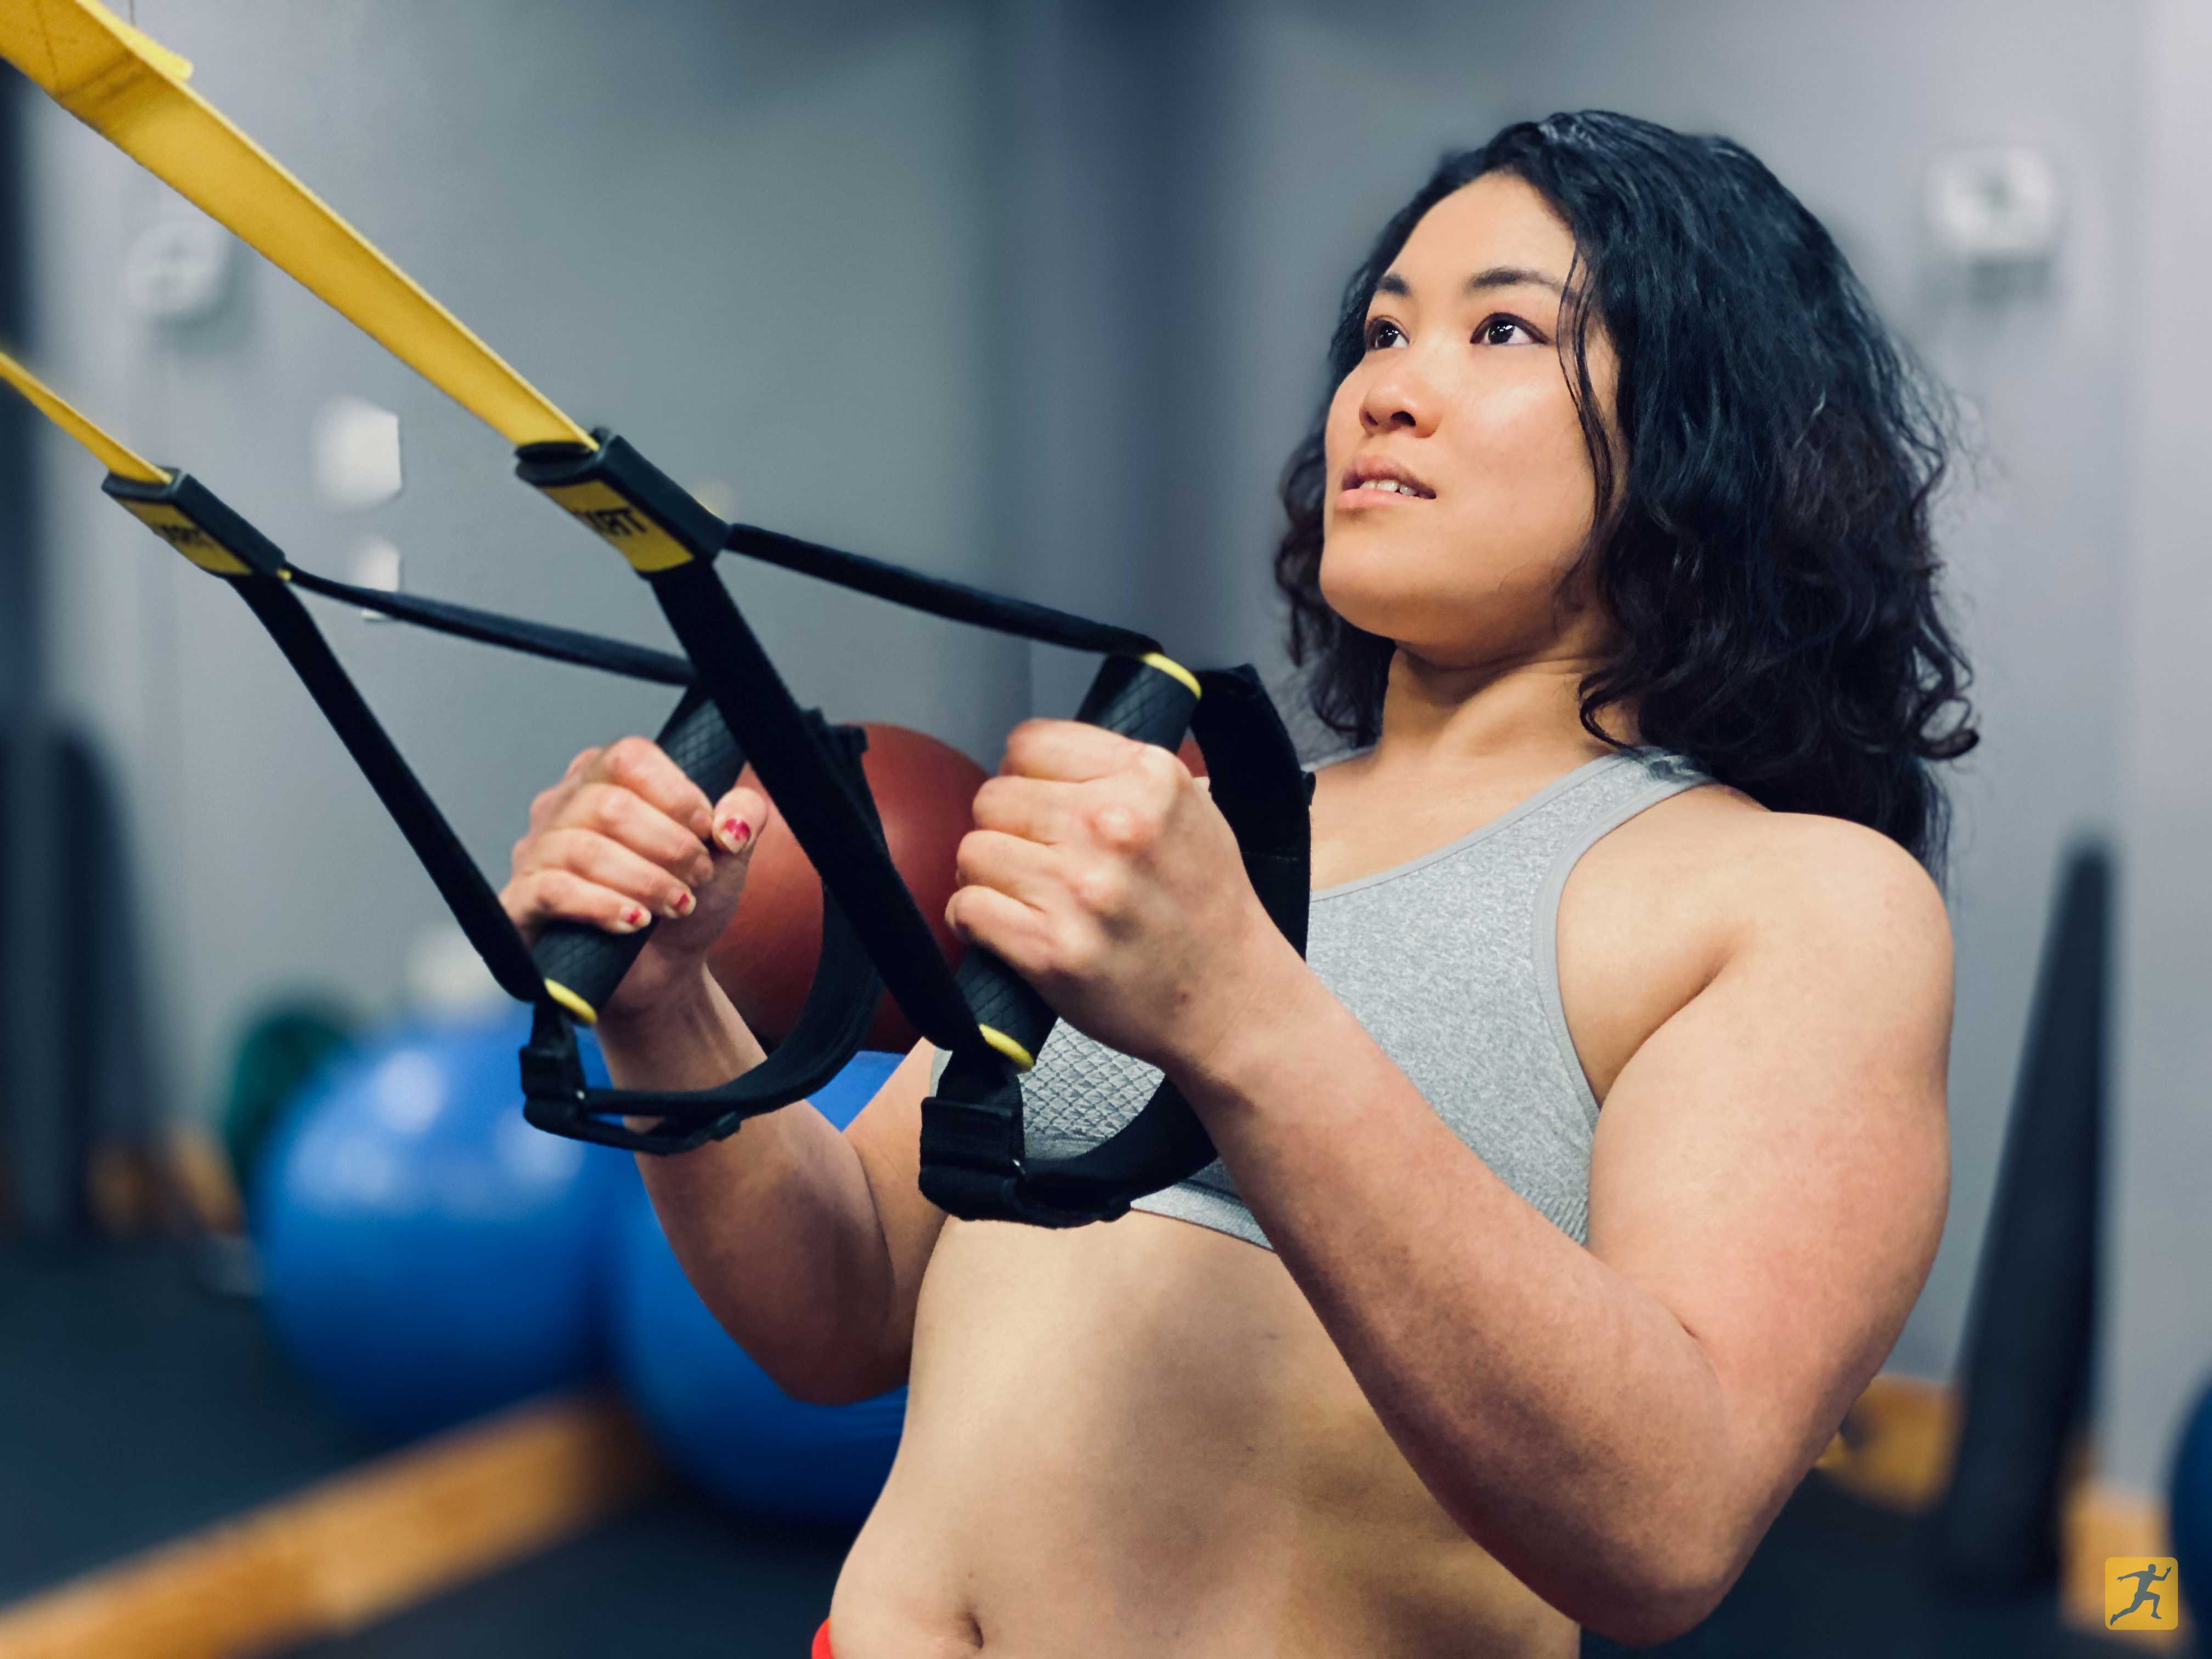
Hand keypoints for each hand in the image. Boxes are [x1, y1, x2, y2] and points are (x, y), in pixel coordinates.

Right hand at [500, 735, 772, 1022]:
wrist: (662, 972)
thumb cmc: (684, 901)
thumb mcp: (729, 854)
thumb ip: (745, 816)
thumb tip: (730, 822)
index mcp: (605, 779)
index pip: (630, 758)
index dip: (677, 794)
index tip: (710, 831)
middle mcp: (561, 807)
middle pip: (608, 806)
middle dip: (668, 846)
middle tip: (698, 877)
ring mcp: (535, 854)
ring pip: (582, 850)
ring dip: (644, 880)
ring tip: (678, 904)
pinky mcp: (521, 902)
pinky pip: (553, 891)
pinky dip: (603, 906)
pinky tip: (635, 922)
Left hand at [945, 720, 1293, 1075]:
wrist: (1231, 1001)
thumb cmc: (1207, 910)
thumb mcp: (1191, 810)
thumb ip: (1120, 775)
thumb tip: (1040, 763)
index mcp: (1149, 778)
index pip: (1029, 744)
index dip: (1028, 780)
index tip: (1043, 808)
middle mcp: (1113, 824)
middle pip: (994, 797)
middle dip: (1009, 830)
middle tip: (1040, 861)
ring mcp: (1080, 887)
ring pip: (974, 851)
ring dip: (991, 877)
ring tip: (1029, 897)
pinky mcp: (1051, 948)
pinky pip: (967, 908)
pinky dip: (975, 921)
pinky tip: (1010, 929)